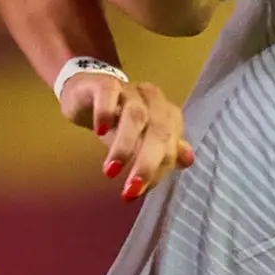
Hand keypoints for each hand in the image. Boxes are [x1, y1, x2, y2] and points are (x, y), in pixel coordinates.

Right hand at [61, 68, 192, 201]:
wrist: (86, 92)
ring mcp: (128, 89)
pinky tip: (99, 132)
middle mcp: (152, 100)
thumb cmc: (117, 120)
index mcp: (166, 114)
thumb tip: (188, 160)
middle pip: (158, 130)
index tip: (136, 191)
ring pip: (134, 115)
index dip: (157, 169)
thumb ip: (164, 152)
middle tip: (131, 189)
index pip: (170, 145)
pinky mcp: (104, 83)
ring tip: (111, 171)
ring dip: (124, 145)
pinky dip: (105, 113)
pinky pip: (108, 94)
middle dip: (146, 163)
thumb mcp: (140, 141)